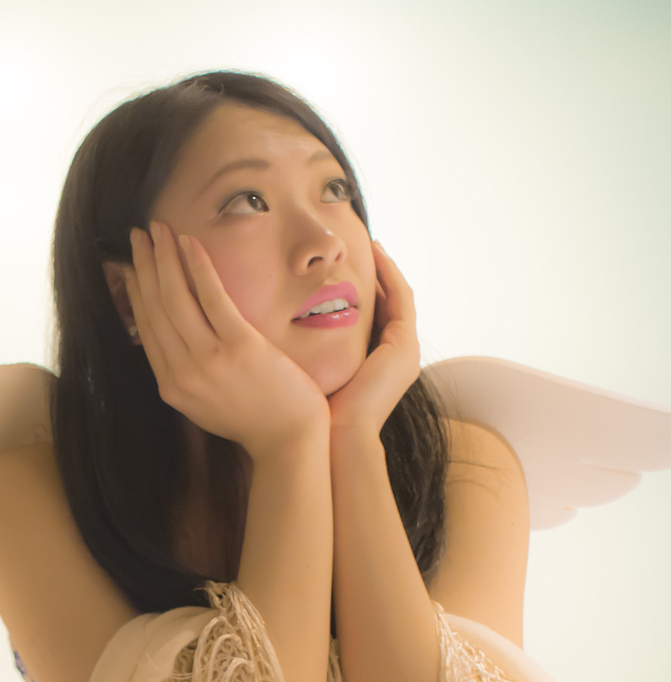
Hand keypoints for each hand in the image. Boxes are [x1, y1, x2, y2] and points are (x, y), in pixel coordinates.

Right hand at [123, 221, 329, 460]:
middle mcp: (181, 373)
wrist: (289, 442)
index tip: (130, 264)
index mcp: (170, 385)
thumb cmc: (253, 419)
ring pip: (175, 297)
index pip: (145, 326)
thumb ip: (184, 372)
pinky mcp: (239, 347)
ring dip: (163, 257)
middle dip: (143, 265)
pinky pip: (211, 297)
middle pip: (154, 306)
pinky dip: (197, 266)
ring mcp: (208, 360)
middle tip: (139, 235)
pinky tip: (189, 243)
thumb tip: (169, 337)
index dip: (135, 289)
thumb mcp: (203, 403)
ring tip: (158, 230)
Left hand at [326, 241, 419, 436]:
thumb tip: (275, 331)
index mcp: (379, 363)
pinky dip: (391, 275)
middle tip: (368, 246)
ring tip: (372, 244)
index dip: (368, 290)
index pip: (377, 316)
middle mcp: (398, 356)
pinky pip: (402, 299)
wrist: (334, 437)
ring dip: (388, 269)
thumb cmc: (314, 412)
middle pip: (392, 304)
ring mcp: (405, 352)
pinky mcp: (404, 347)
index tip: (349, 267)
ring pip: (400, 297)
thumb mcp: (312, 371)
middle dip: (381, 275)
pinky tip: (376, 254)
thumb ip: (307, 351)